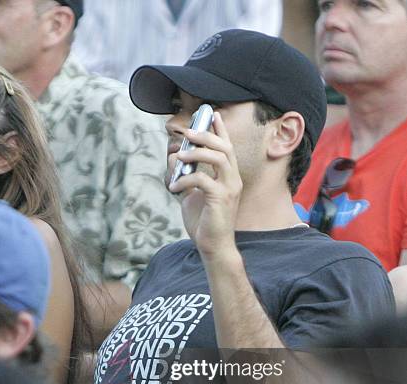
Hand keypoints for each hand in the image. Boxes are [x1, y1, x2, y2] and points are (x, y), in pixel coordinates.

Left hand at [168, 112, 242, 259]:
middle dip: (206, 135)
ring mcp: (230, 189)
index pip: (227, 148)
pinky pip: (203, 180)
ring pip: (219, 158)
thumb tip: (173, 158)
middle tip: (188, 132)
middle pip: (225, 148)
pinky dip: (186, 180)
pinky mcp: (221, 199)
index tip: (212, 114)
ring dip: (197, 153)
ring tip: (179, 156)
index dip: (220, 130)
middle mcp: (233, 180)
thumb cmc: (203, 222)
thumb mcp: (190, 195)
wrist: (212, 246)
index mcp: (229, 177)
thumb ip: (184, 176)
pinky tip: (174, 188)